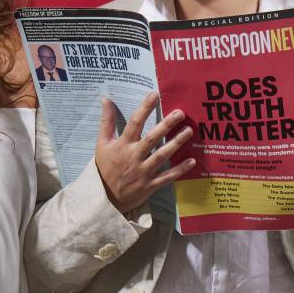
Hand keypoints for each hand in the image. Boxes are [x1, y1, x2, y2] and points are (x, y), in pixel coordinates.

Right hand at [93, 92, 195, 214]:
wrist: (104, 198)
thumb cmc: (104, 168)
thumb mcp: (101, 144)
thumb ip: (106, 122)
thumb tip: (106, 100)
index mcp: (122, 145)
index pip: (134, 123)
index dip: (144, 108)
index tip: (155, 94)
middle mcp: (134, 157)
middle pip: (152, 138)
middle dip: (166, 125)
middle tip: (180, 112)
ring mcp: (143, 172)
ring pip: (162, 156)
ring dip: (176, 143)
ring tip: (189, 131)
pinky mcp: (149, 185)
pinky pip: (167, 177)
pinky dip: (179, 170)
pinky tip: (191, 161)